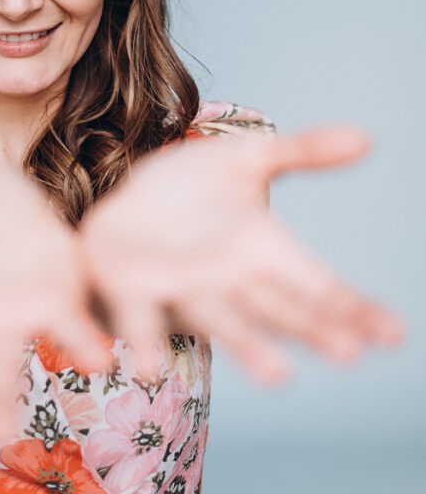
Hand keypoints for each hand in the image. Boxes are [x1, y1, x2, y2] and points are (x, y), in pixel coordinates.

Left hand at [79, 126, 402, 380]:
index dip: (354, 308)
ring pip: (218, 318)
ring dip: (246, 346)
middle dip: (310, 327)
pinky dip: (146, 342)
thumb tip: (368, 137)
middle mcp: (226, 278)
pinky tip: (147, 365)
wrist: (118, 203)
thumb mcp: (246, 158)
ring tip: (278, 377)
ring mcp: (179, 288)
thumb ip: (302, 151)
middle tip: (349, 351)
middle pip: (277, 305)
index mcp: (260, 249)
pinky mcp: (131, 289)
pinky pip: (140, 320)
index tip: (395, 333)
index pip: (318, 284)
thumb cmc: (189, 191)